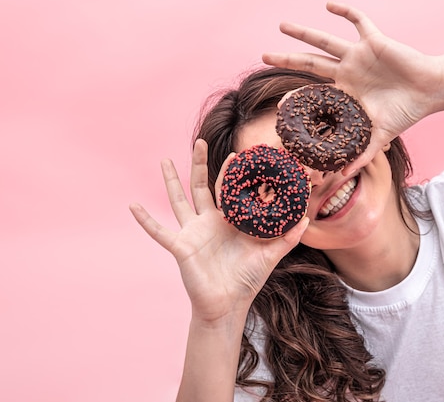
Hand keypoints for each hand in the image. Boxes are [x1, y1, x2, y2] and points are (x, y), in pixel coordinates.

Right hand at [130, 139, 307, 323]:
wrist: (228, 305)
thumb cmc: (246, 280)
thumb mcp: (270, 255)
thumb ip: (287, 237)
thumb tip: (306, 220)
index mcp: (228, 221)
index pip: (228, 190)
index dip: (231, 172)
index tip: (239, 153)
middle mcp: (207, 222)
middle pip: (200, 186)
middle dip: (199, 164)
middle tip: (199, 141)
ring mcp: (192, 233)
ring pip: (178, 201)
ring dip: (170, 181)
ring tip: (163, 160)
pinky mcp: (180, 247)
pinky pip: (159, 231)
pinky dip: (145, 220)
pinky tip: (132, 205)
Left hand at [263, 2, 443, 173]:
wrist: (430, 92)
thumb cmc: (405, 113)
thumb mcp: (380, 135)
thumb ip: (362, 154)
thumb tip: (343, 174)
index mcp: (345, 94)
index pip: (314, 94)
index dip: (297, 98)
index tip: (279, 104)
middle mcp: (347, 72)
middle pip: (309, 63)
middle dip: (287, 59)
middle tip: (263, 56)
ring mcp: (358, 56)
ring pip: (325, 40)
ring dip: (304, 33)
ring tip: (281, 25)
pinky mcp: (374, 41)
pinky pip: (359, 22)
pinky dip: (345, 12)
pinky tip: (329, 5)